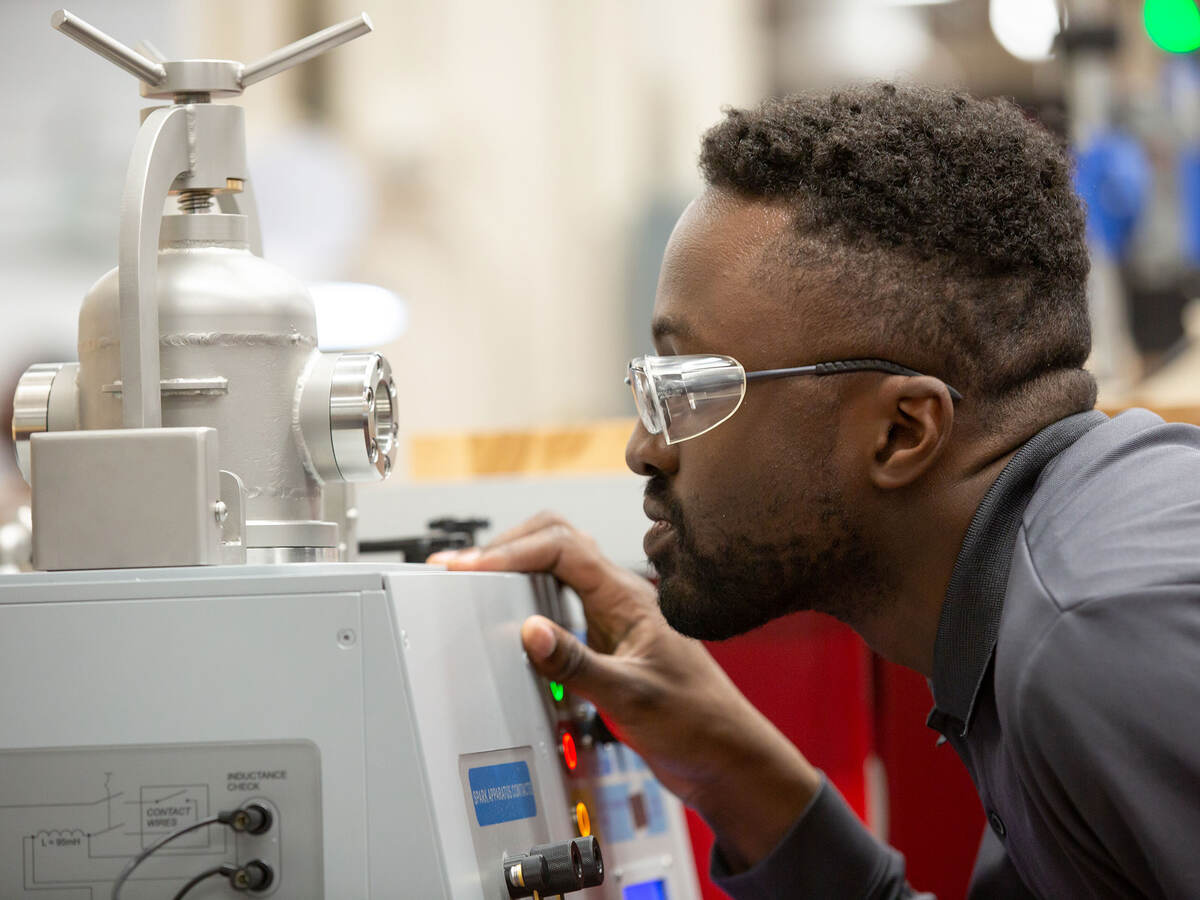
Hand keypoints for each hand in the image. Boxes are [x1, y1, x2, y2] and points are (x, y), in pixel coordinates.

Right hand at [428, 512, 820, 869]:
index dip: (511, 551)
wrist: (727, 757)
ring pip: (558, 566)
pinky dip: (528, 597)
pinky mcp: (607, 641)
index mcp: (629, 597)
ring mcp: (613, 617)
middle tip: (458, 566)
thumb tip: (529, 631)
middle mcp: (620, 598)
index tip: (469, 567)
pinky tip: (509, 616)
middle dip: (505, 546)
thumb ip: (578, 665)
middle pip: (556, 540)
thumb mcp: (632, 697)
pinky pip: (561, 601)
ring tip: (473, 579)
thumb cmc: (698, 724)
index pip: (562, 547)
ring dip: (516, 565)